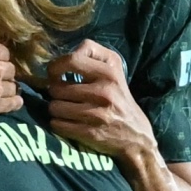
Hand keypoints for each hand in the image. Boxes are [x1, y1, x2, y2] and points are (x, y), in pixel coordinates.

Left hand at [42, 42, 155, 160]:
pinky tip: (68, 122)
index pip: (71, 59)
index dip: (55, 66)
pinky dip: (58, 124)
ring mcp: (98, 113)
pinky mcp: (91, 133)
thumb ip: (91, 56)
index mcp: (109, 71)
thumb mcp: (113, 70)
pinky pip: (58, 125)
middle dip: (55, 92)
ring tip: (66, 110)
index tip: (56, 74)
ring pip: (54, 107)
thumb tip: (60, 59)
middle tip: (64, 96)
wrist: (136, 134)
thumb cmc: (117, 98)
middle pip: (56, 87)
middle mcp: (105, 90)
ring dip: (56, 110)